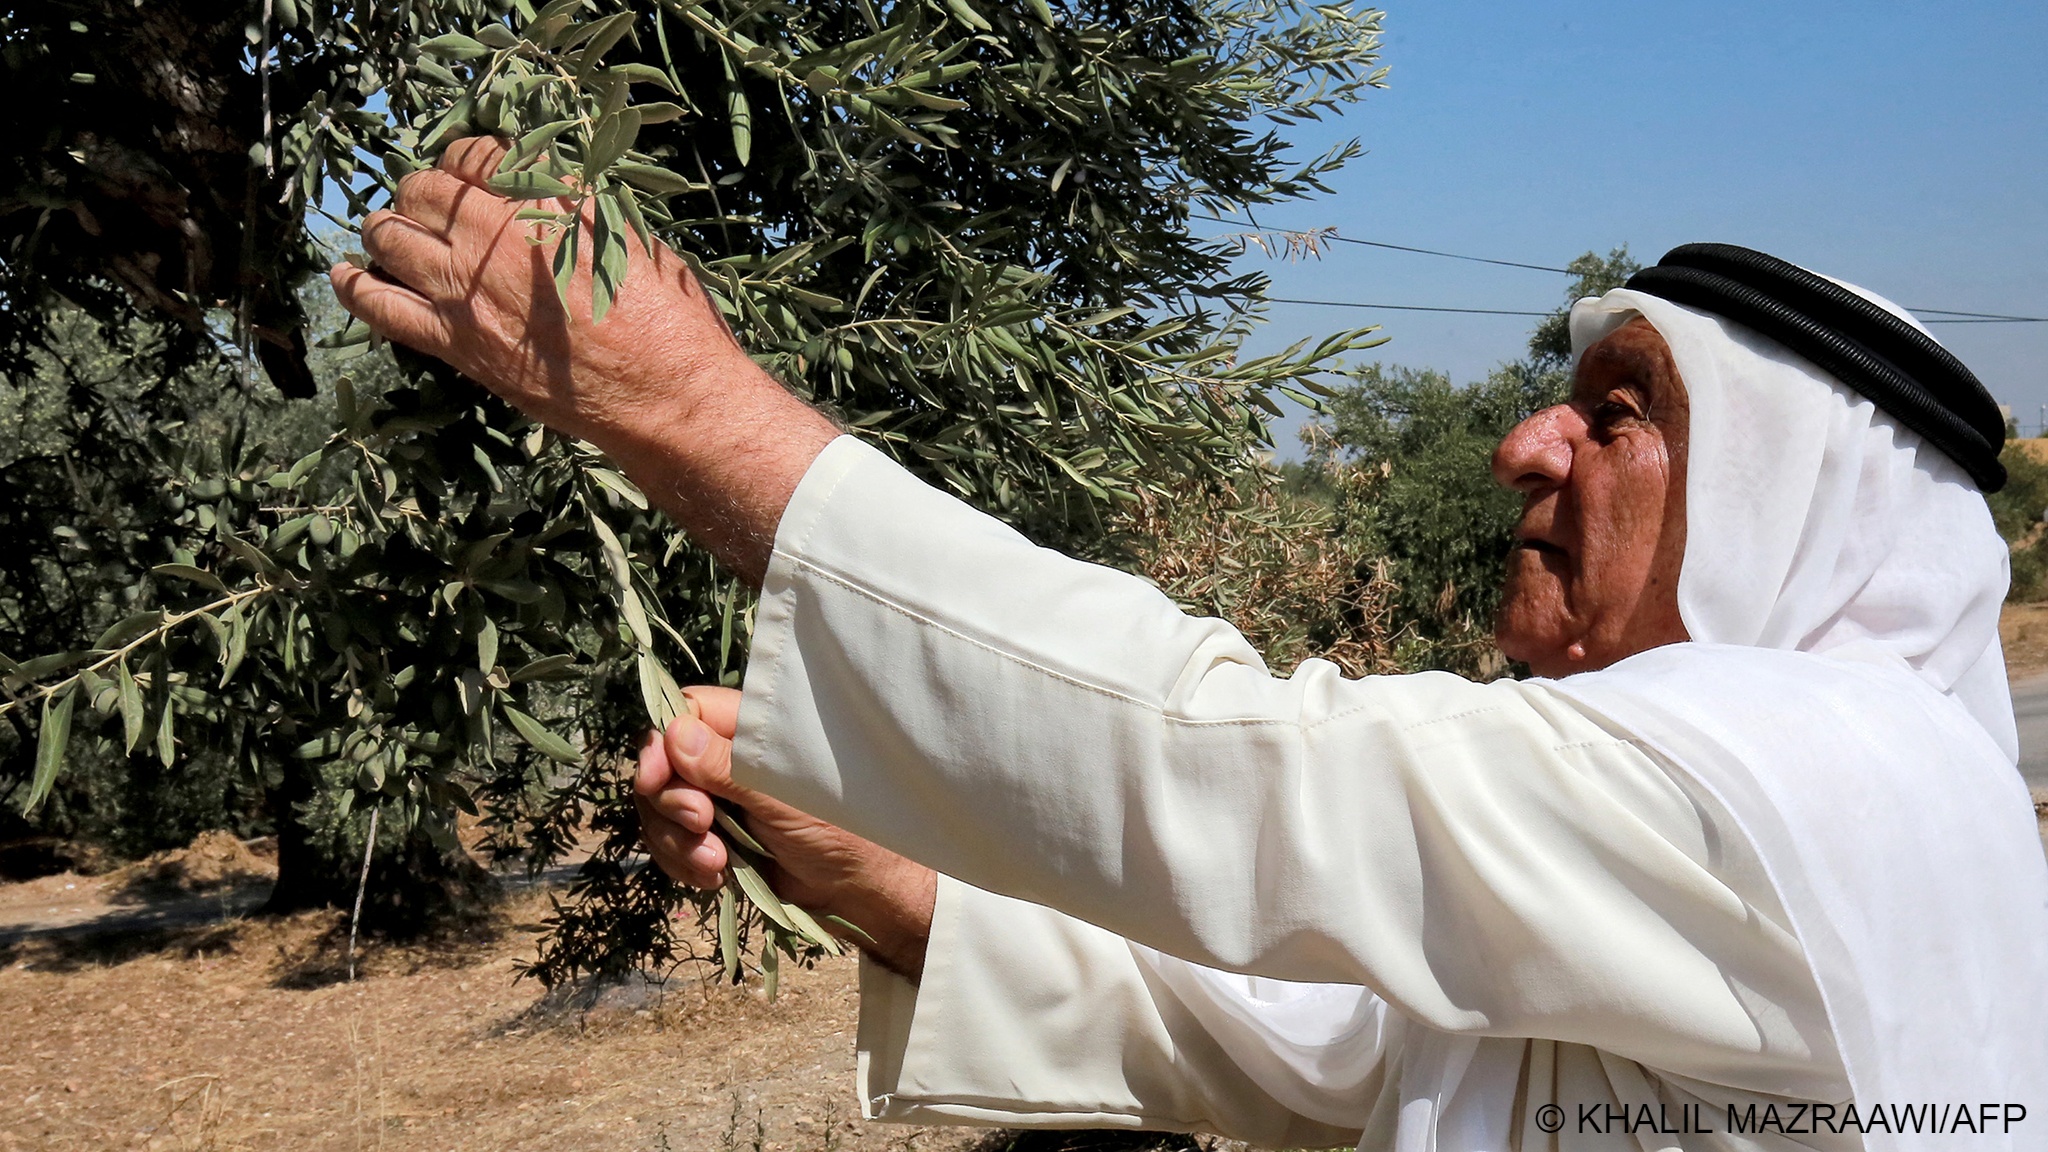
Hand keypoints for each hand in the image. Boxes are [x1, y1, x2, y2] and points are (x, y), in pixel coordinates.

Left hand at [329, 138, 838, 583]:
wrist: (666, 397)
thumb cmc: (669, 317)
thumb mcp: (632, 236)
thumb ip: (577, 203)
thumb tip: (539, 184)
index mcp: (544, 202)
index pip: (478, 154)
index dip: (469, 154)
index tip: (475, 166)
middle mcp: (496, 238)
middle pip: (425, 189)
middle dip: (423, 187)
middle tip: (433, 199)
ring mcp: (467, 292)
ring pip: (391, 236)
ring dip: (386, 225)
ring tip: (392, 229)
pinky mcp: (456, 344)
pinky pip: (380, 306)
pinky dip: (352, 285)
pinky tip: (341, 273)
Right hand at [635, 686, 935, 977]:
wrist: (858, 891)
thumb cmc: (840, 831)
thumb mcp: (783, 797)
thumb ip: (728, 769)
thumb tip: (675, 735)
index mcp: (750, 731)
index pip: (684, 713)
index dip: (660, 745)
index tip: (655, 780)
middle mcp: (725, 761)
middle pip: (662, 766)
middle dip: (671, 803)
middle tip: (704, 825)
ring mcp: (716, 801)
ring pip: (660, 811)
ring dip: (677, 843)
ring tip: (716, 864)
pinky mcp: (712, 840)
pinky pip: (669, 846)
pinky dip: (683, 865)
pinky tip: (714, 879)